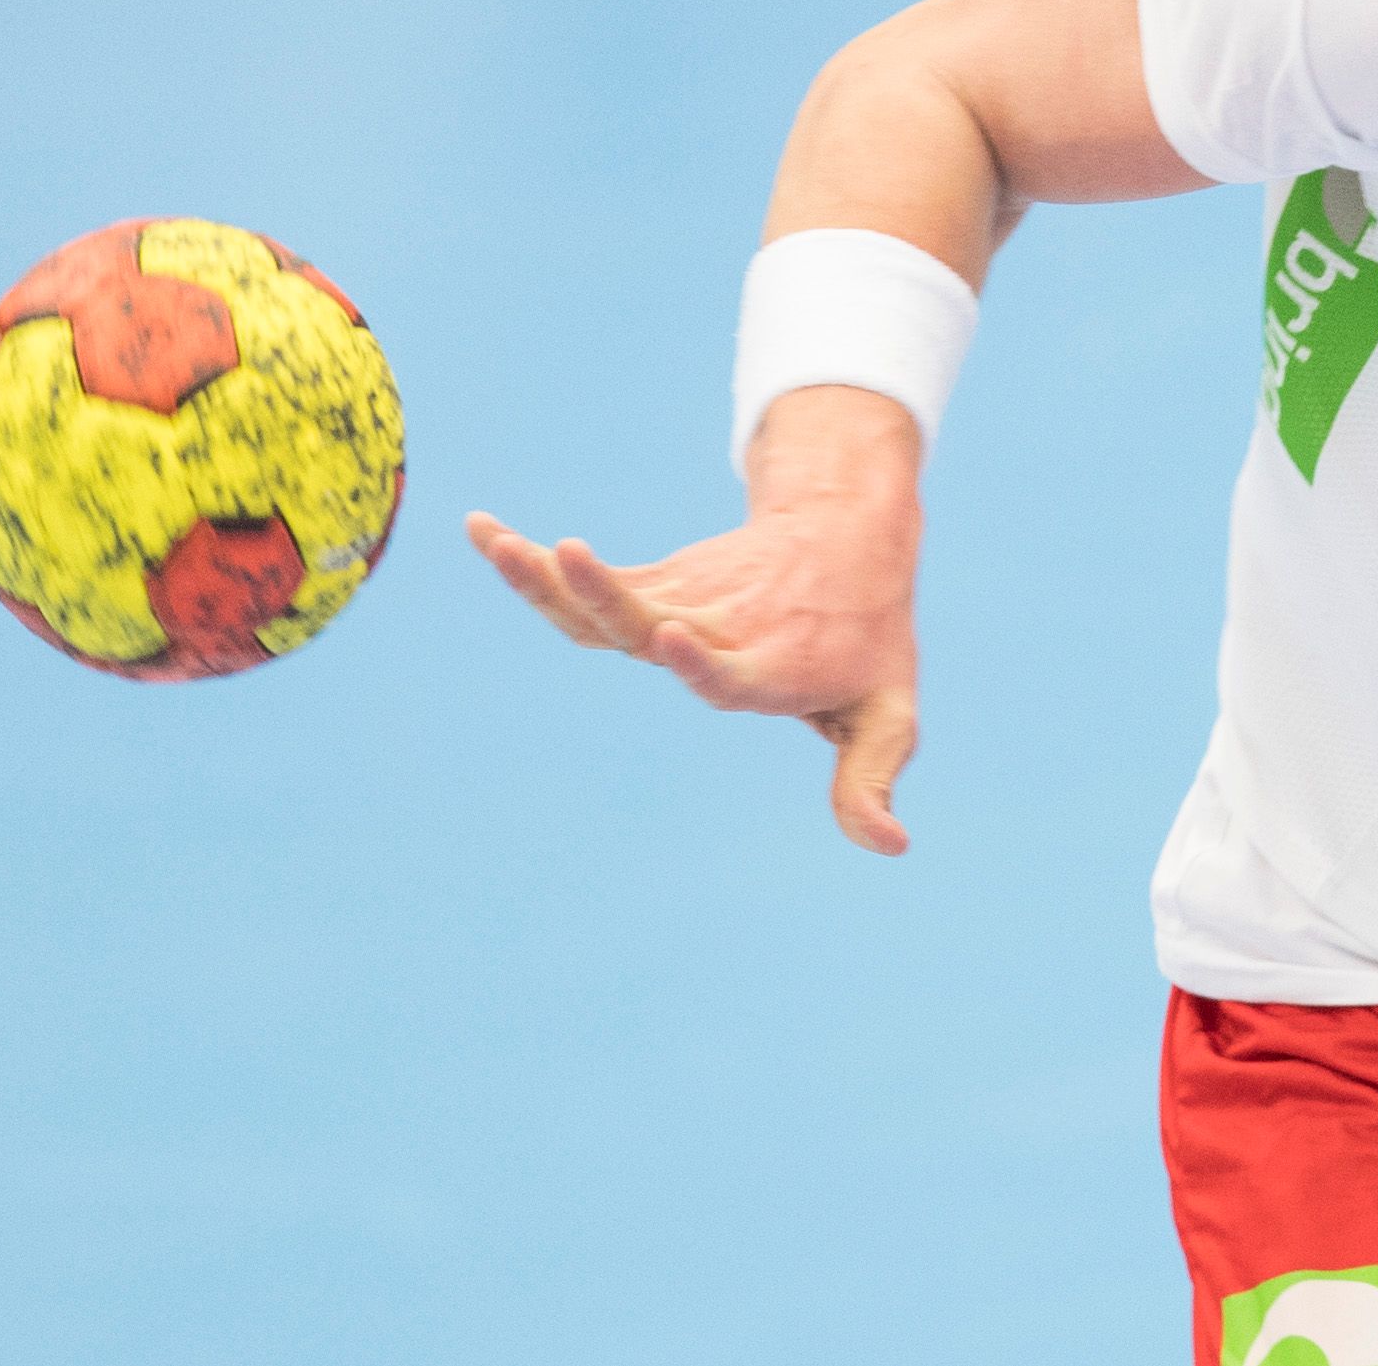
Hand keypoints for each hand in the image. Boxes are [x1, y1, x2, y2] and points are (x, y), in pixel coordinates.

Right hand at [465, 385, 927, 854]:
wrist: (851, 540)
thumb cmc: (870, 641)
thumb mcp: (889, 711)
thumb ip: (870, 778)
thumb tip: (893, 847)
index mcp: (773, 669)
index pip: (730, 671)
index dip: (700, 660)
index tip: (669, 634)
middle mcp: (718, 632)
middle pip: (648, 618)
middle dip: (604, 592)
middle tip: (571, 552)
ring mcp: (682, 604)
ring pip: (607, 598)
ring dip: (549, 575)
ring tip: (500, 543)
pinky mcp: (658, 585)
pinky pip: (591, 582)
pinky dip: (535, 562)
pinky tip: (484, 531)